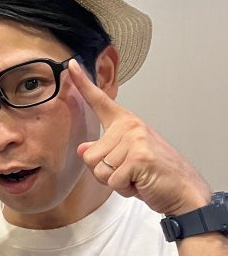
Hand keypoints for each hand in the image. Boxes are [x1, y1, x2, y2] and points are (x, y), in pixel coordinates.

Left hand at [69, 60, 209, 215]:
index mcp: (126, 123)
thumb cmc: (156, 175)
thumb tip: (82, 149)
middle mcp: (130, 127)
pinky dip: (124, 189)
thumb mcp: (125, 160)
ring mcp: (135, 140)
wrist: (184, 190)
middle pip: (89, 156)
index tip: (71, 65)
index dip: (83, 84)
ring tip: (136, 177)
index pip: (100, 101)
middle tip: (129, 173)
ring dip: (115, 182)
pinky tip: (140, 183)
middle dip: (105, 173)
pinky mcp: (138, 157)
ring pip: (99, 170)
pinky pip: (112, 181)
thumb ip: (104, 152)